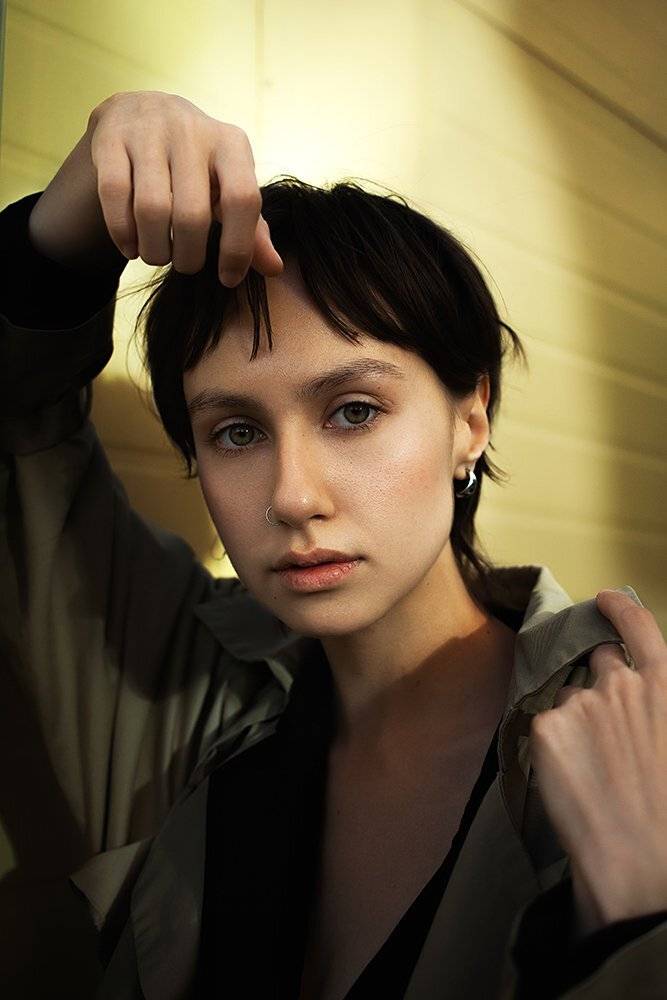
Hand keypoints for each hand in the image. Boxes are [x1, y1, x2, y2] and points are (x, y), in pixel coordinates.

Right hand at [28, 90, 283, 284]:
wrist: (144, 113)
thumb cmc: (198, 167)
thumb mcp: (231, 190)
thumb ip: (253, 229)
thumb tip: (275, 269)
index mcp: (231, 144)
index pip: (242, 200)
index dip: (237, 249)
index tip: (228, 279)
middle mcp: (192, 131)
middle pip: (192, 215)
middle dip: (188, 257)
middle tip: (185, 265)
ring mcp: (149, 131)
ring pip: (151, 210)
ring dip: (155, 249)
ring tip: (158, 255)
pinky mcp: (111, 137)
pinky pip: (114, 197)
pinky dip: (123, 233)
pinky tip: (131, 246)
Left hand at [529, 589, 666, 935]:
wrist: (641, 864)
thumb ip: (651, 709)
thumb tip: (636, 703)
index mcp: (663, 689)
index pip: (638, 629)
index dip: (618, 610)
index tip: (604, 599)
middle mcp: (620, 685)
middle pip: (596, 664)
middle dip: (596, 683)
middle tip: (600, 729)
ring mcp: (579, 702)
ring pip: (565, 698)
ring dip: (572, 720)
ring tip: (588, 770)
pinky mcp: (545, 726)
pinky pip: (542, 726)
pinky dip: (550, 747)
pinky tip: (569, 780)